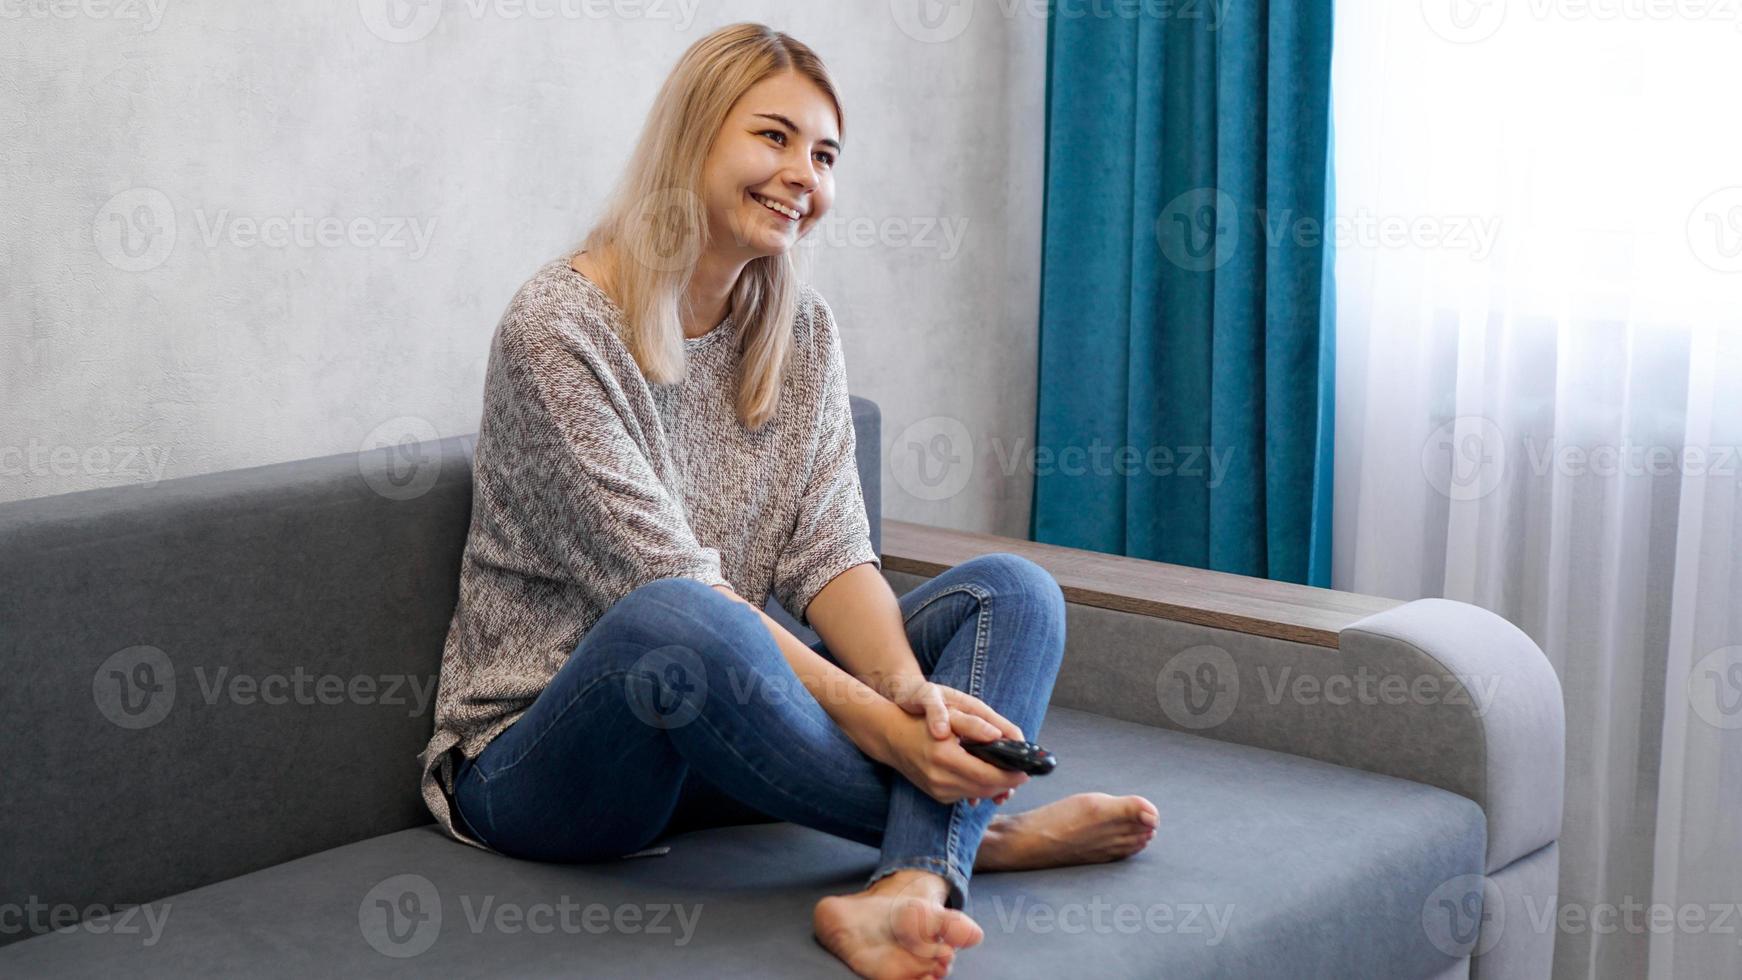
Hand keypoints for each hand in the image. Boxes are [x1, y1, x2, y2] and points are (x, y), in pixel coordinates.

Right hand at [873, 677, 1027, 806]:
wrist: (892, 737)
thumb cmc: (923, 721)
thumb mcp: (948, 715)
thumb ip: (975, 726)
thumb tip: (1000, 736)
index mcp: (945, 757)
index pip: (987, 776)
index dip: (1010, 776)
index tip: (1026, 772)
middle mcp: (939, 778)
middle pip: (984, 789)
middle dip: (1007, 784)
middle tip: (1022, 774)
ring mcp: (936, 789)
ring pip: (976, 795)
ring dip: (995, 789)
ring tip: (1010, 777)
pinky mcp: (936, 795)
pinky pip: (964, 796)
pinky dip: (979, 789)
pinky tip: (988, 779)